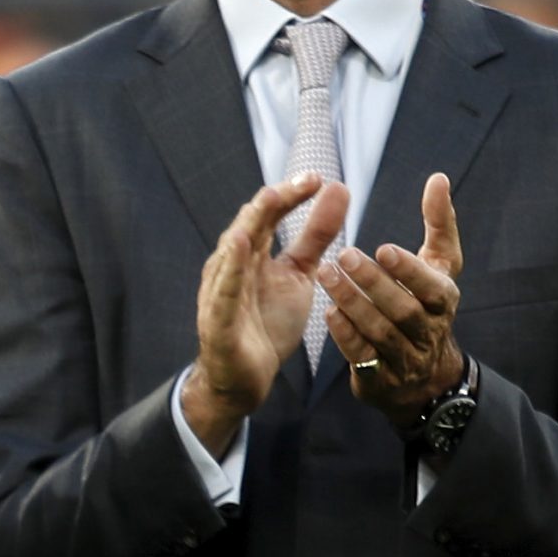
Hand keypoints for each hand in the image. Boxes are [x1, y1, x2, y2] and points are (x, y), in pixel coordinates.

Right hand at [183, 171, 349, 454]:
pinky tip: (241, 246)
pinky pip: (225, 292)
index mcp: (252, 253)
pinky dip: (232, 268)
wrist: (245, 377)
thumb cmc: (267, 322)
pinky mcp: (218, 320)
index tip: (321, 178)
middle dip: (276, 201)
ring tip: (271, 198)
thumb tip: (339, 188)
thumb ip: (315, 234)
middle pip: (252, 225)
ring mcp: (221, 291)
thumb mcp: (299, 273)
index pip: (269, 215)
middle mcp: (231, 265)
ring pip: (234, 252)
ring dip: (252, 224)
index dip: (292, 195)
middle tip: (304, 181)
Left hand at [322, 170, 465, 431]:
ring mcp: (406, 358)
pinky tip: (328, 312)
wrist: (424, 376)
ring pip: (380, 332)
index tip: (384, 248)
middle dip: (373, 282)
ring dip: (352, 303)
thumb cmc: (426, 304)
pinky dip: (345, 335)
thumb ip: (439, 224)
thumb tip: (438, 178)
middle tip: (343, 255)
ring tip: (325, 274)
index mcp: (444, 301)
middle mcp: (428, 331)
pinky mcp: (381, 379)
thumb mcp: (439, 266)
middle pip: (402, 309)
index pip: (431, 287)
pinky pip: (362, 357)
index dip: (409, 270)